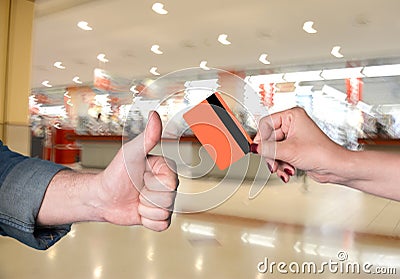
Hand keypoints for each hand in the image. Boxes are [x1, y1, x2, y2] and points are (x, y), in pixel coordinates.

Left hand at [96, 111, 177, 230]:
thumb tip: (154, 115)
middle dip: (148, 197)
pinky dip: (147, 221)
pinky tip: (138, 210)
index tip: (142, 175)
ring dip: (146, 209)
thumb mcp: (131, 153)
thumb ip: (147, 137)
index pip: (171, 183)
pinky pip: (161, 225)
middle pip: (169, 200)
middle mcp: (168, 186)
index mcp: (167, 170)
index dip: (153, 183)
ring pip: (165, 213)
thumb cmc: (116, 172)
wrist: (103, 196)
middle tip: (137, 189)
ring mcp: (164, 202)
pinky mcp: (158, 217)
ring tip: (137, 199)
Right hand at [253, 107, 348, 183]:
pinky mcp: (294, 149)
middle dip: (271, 155)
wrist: (335, 168)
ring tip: (284, 169)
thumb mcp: (288, 151)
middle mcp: (292, 125)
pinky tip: (288, 171)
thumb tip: (254, 147)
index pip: (266, 123)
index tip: (257, 148)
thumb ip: (267, 148)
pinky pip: (279, 155)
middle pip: (268, 139)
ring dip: (276, 162)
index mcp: (292, 116)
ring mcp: (293, 137)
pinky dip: (281, 165)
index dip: (261, 138)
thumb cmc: (322, 154)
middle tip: (273, 164)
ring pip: (273, 149)